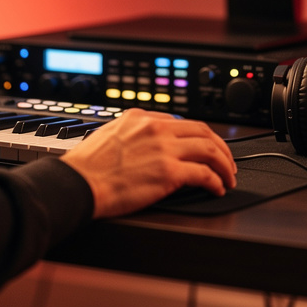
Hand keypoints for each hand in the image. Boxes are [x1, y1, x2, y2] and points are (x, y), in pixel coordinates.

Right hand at [61, 109, 237, 217]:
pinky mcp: (169, 173)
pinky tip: (217, 188)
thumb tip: (145, 142)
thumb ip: (132, 133)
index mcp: (141, 117)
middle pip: (203, 131)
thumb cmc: (87, 166)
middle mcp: (156, 129)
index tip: (205, 147)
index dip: (199, 136)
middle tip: (227, 161)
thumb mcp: (110, 134)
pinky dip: (216, 181)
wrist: (78, 183)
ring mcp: (164, 149)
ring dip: (224, 165)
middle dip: (221, 147)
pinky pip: (204, 174)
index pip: (182, 121)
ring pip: (210, 150)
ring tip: (228, 177)